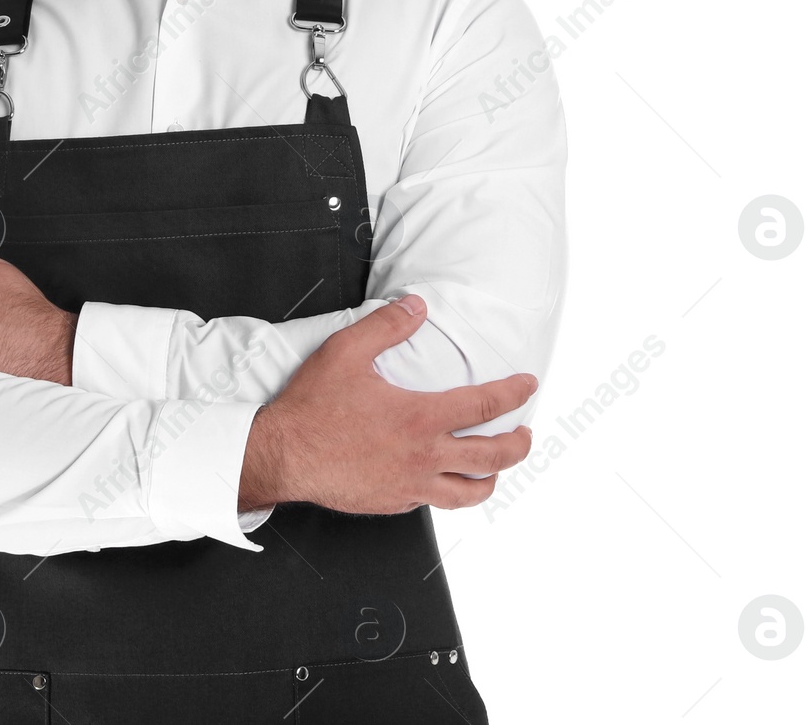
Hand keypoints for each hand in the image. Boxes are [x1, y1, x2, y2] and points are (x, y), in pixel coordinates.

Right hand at [239, 294, 534, 514]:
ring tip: (496, 468)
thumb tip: (416, 307)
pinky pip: (435, 502)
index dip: (513, 393)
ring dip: (492, 478)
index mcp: (420, 417)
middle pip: (492, 457)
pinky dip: (450, 491)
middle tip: (525, 434)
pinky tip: (444, 480)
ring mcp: (410, 485)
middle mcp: (424, 456)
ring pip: (470, 493)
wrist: (283, 455)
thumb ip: (386, 326)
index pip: (485, 405)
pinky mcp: (394, 503)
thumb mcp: (346, 351)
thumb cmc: (312, 407)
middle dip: (518, 445)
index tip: (527, 385)